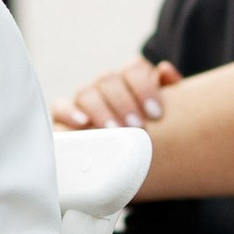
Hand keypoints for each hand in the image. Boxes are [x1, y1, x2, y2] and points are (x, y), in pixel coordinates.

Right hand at [54, 55, 179, 133]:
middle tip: (137, 125)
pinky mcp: (64, 118)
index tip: (156, 113)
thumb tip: (165, 70)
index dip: (144, 86)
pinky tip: (83, 123)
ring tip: (115, 129)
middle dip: (123, 101)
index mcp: (130, 81)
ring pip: (86, 91)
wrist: (128, 166)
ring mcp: (83, 101)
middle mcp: (105, 87)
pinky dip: (69, 111)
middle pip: (108, 79)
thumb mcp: (167, 118)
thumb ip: (174, 93)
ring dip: (101, 109)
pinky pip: (59, 106)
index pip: (133, 68)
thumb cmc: (152, 137)